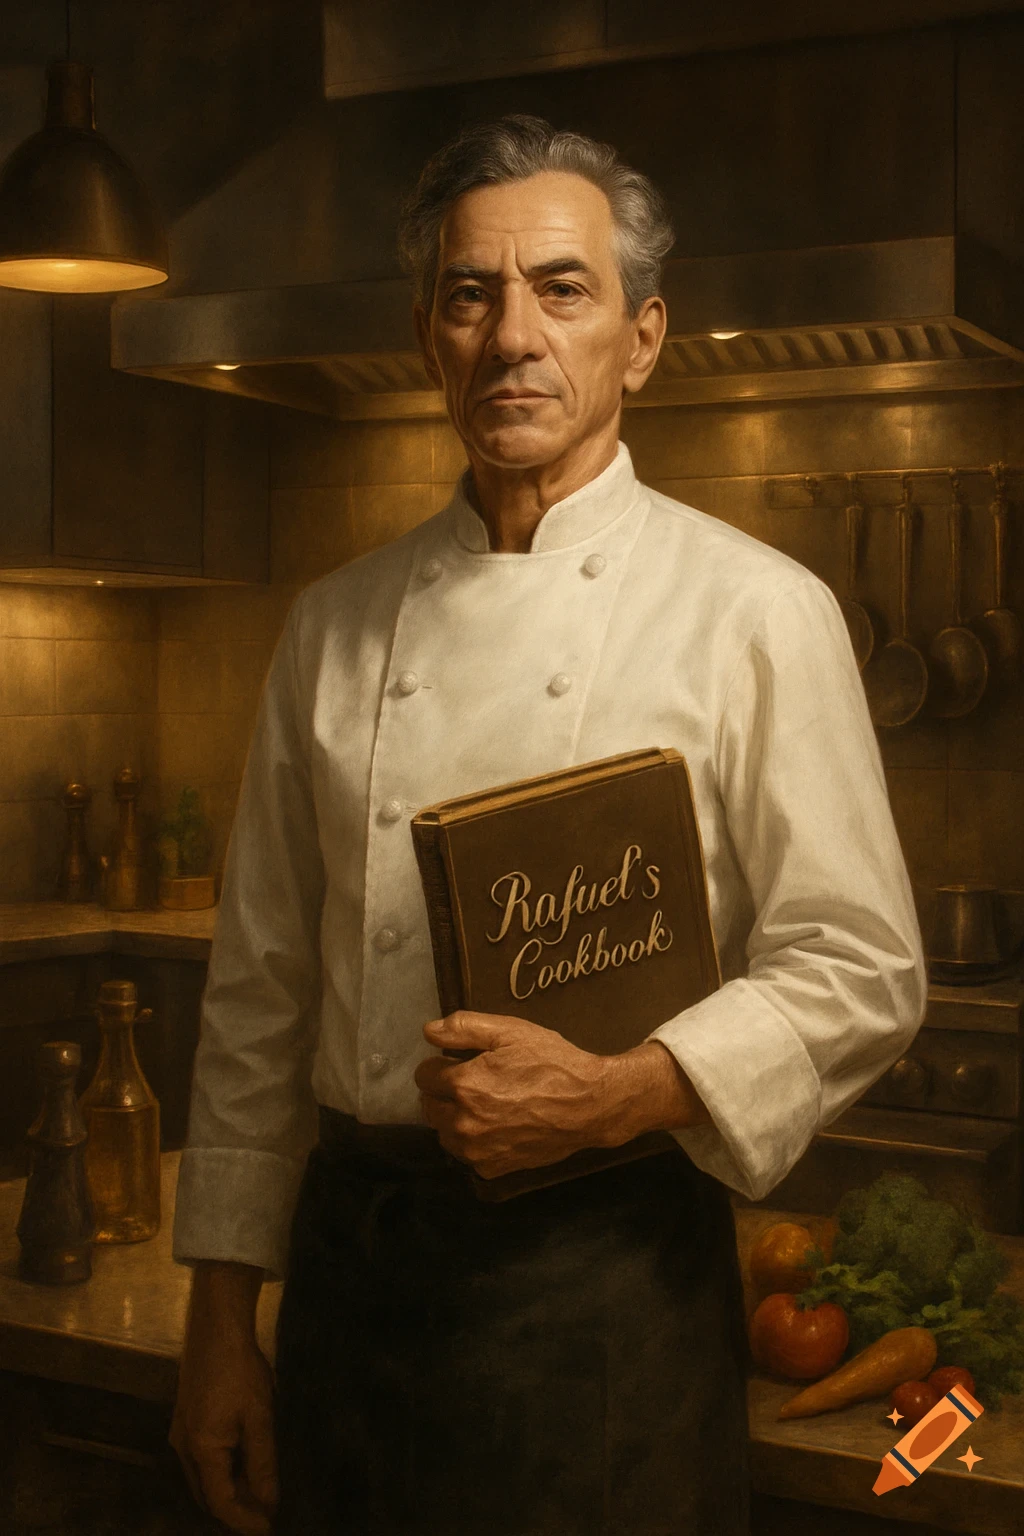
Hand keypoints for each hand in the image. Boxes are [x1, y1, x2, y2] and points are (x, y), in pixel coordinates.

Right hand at [170, 1261, 276, 1535]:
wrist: (217, 1326)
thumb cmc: (241, 1370)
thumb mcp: (259, 1417)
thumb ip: (263, 1464)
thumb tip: (268, 1503)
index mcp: (200, 1450)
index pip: (220, 1503)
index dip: (244, 1520)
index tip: (269, 1529)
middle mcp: (183, 1448)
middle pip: (206, 1495)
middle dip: (235, 1510)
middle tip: (266, 1515)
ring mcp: (180, 1434)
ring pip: (203, 1479)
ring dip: (228, 1491)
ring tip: (259, 1493)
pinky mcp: (185, 1420)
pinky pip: (201, 1461)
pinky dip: (222, 1471)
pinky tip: (243, 1464)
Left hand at [415, 1011, 709, 1178]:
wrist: (589, 1105)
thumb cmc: (552, 1062)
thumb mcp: (510, 1032)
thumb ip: (463, 1028)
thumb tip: (428, 1032)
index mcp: (463, 1085)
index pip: (424, 1076)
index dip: (441, 1065)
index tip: (461, 1062)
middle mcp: (463, 1122)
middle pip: (429, 1106)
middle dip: (444, 1092)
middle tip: (476, 1082)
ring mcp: (477, 1150)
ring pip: (444, 1133)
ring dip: (455, 1119)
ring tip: (487, 1105)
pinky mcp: (492, 1168)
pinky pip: (467, 1154)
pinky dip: (474, 1141)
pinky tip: (499, 1126)